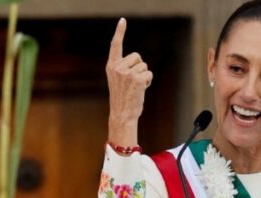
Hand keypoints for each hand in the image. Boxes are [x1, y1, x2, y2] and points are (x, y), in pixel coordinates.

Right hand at [106, 18, 152, 146]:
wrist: (122, 114)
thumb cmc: (122, 99)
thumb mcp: (118, 81)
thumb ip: (124, 69)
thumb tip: (139, 63)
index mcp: (111, 66)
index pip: (115, 45)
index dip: (120, 32)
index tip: (123, 21)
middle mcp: (118, 68)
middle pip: (137, 56)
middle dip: (139, 67)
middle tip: (132, 83)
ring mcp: (127, 73)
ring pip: (144, 66)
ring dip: (144, 76)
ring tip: (135, 88)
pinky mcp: (137, 79)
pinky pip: (149, 74)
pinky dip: (148, 81)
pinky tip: (141, 90)